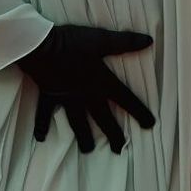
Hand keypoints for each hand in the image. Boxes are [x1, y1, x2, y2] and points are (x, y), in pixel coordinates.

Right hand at [16, 24, 155, 153]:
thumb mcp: (102, 39)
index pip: (125, 99)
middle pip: (103, 118)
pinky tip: (41, 138)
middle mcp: (86, 95)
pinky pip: (45, 114)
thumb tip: (148, 41)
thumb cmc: (73, 43)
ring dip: (84, 136)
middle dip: (113, 134)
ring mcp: (67, 98)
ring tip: (88, 150)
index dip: (139, 112)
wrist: (40, 47)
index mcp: (102, 82)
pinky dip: (42, 125)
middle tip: (119, 150)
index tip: (150, 125)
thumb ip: (125, 42)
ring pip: (79, 122)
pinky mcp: (49, 96)